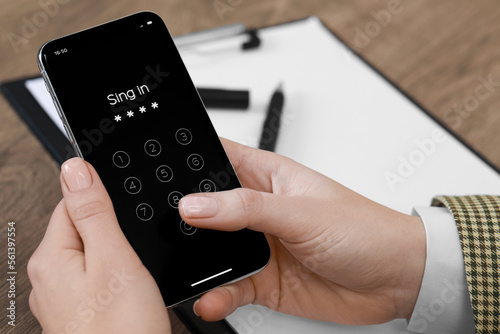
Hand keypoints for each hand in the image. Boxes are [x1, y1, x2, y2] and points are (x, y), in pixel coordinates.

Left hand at [28, 158, 169, 333]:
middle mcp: (49, 277)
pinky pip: (94, 276)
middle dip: (109, 227)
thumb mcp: (113, 258)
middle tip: (132, 247)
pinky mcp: (80, 311)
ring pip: (90, 253)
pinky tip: (127, 286)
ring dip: (113, 251)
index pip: (71, 202)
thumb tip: (75, 168)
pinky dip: (112, 273)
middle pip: (80, 227)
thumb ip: (93, 211)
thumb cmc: (121, 328)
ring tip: (131, 269)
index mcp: (52, 257)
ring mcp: (63, 297)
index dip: (101, 197)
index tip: (124, 205)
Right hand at [180, 138, 425, 325]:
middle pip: (207, 208)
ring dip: (198, 260)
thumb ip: (245, 208)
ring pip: (213, 250)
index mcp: (267, 177)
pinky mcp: (264, 279)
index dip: (188, 159)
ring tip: (184, 268)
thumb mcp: (301, 212)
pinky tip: (213, 297)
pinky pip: (230, 286)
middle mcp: (259, 210)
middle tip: (162, 229)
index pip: (218, 158)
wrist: (396, 279)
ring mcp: (261, 246)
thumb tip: (197, 205)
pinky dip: (218, 293)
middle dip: (184, 218)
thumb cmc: (364, 230)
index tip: (158, 171)